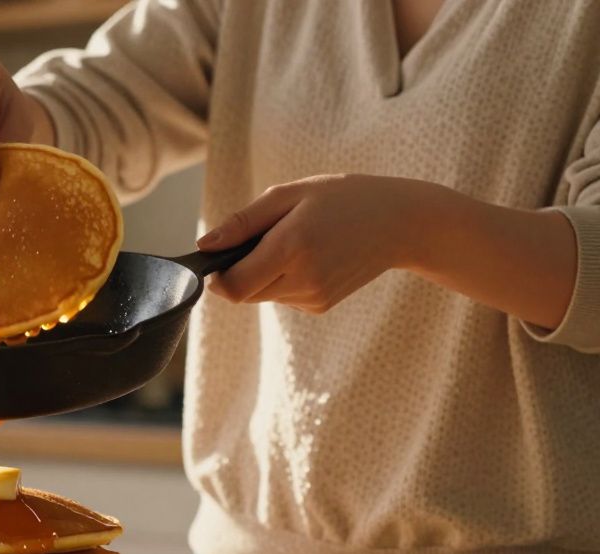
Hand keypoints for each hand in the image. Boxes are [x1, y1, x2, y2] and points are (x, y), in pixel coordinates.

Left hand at [196, 174, 465, 313]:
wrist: (400, 223)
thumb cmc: (342, 199)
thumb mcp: (290, 195)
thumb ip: (243, 222)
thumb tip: (204, 246)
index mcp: (291, 248)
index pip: (233, 286)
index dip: (217, 276)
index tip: (217, 258)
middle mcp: (302, 279)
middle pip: (244, 292)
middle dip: (241, 270)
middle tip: (265, 237)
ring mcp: (313, 297)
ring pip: (263, 295)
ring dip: (263, 273)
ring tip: (294, 241)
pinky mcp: (320, 306)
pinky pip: (283, 297)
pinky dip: (284, 279)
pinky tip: (310, 256)